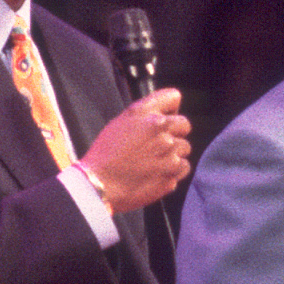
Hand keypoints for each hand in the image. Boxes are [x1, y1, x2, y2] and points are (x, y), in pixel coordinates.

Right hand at [80, 88, 190, 213]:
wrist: (99, 185)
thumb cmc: (105, 155)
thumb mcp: (120, 122)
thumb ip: (144, 114)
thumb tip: (165, 114)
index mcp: (145, 114)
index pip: (173, 97)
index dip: (169, 108)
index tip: (165, 117)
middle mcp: (161, 130)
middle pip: (184, 124)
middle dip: (174, 132)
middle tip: (157, 145)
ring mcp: (169, 153)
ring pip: (184, 147)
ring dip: (173, 153)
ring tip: (153, 161)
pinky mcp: (172, 173)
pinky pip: (184, 167)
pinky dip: (174, 171)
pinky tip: (156, 173)